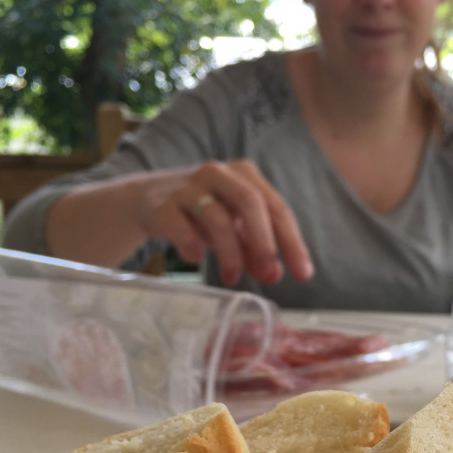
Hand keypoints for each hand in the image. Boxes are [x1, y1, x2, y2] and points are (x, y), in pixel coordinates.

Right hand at [136, 160, 313, 286]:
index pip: (277, 208)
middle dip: (264, 242)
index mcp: (245, 175)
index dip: (292, 242)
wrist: (148, 201)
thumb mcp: (234, 228)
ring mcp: (189, 186)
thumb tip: (274, 274)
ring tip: (232, 279)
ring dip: (230, 253)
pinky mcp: (162, 204)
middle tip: (270, 275)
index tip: (304, 274)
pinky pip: (181, 227)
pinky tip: (198, 260)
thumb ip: (255, 249)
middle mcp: (219, 173)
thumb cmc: (201, 213)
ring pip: (217, 217)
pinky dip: (192, 246)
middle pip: (250, 203)